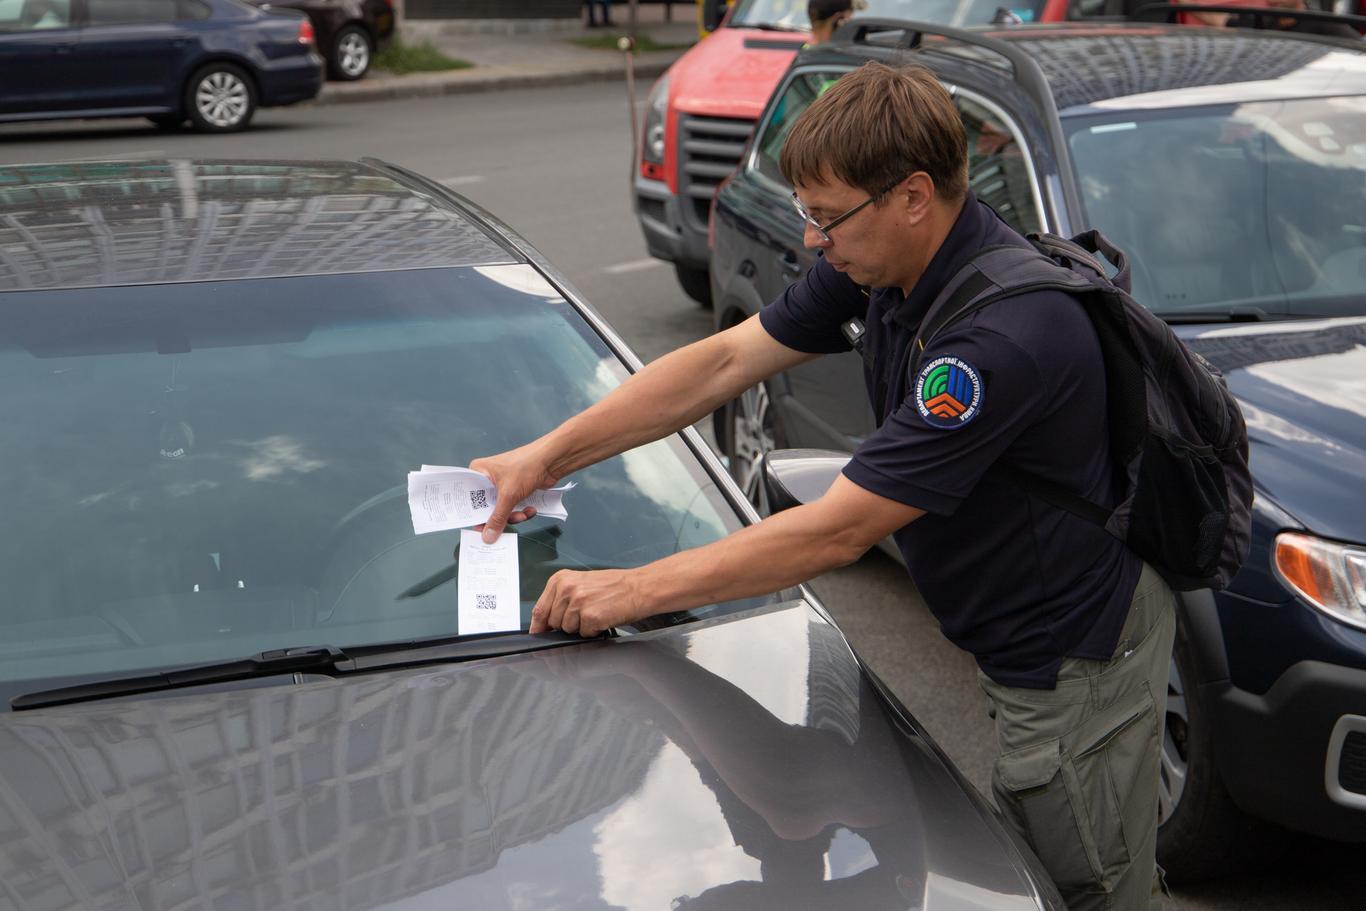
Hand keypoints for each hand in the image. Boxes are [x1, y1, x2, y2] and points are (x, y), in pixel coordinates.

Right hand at [469, 441, 560, 543]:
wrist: (552, 460)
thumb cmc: (527, 465)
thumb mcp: (508, 495)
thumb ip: (497, 518)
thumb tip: (487, 536)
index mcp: (478, 472)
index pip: (469, 499)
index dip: (474, 515)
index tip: (480, 529)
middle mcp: (487, 478)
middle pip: (486, 507)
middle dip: (499, 517)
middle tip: (507, 521)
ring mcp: (501, 485)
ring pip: (501, 509)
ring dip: (514, 515)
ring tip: (523, 514)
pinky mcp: (514, 490)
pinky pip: (513, 507)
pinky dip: (521, 511)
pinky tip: (530, 509)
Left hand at [530, 568, 652, 635]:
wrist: (639, 587)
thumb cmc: (614, 586)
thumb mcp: (581, 584)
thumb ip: (560, 600)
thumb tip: (544, 624)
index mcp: (561, 579)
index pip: (539, 610)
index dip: (539, 626)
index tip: (538, 634)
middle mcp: (567, 589)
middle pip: (553, 623)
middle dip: (567, 624)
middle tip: (587, 613)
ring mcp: (578, 603)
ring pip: (568, 631)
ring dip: (582, 628)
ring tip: (597, 612)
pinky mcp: (590, 616)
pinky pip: (584, 635)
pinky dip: (595, 631)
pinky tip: (604, 617)